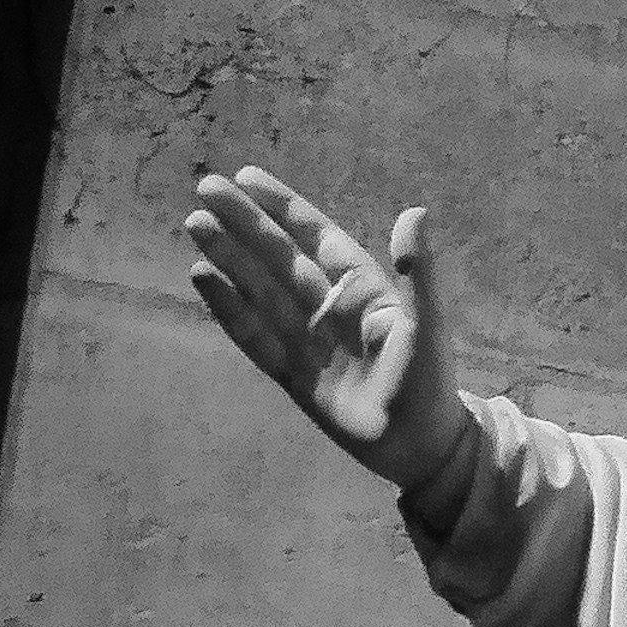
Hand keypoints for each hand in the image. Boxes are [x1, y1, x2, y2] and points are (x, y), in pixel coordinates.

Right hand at [183, 166, 470, 497]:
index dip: (284, 207)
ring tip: (195, 225)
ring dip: (230, 258)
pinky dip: (229, 308)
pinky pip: (254, 335)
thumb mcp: (426, 326)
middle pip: (278, 257)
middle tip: (206, 188)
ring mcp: (306, 340)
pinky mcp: (290, 374)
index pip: (316, 237)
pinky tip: (204, 278)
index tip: (247, 176)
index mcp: (363, 290)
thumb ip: (419, 274)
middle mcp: (329, 308)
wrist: (420, 450)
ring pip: (259, 290)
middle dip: (244, 223)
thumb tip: (415, 211)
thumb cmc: (430, 384)